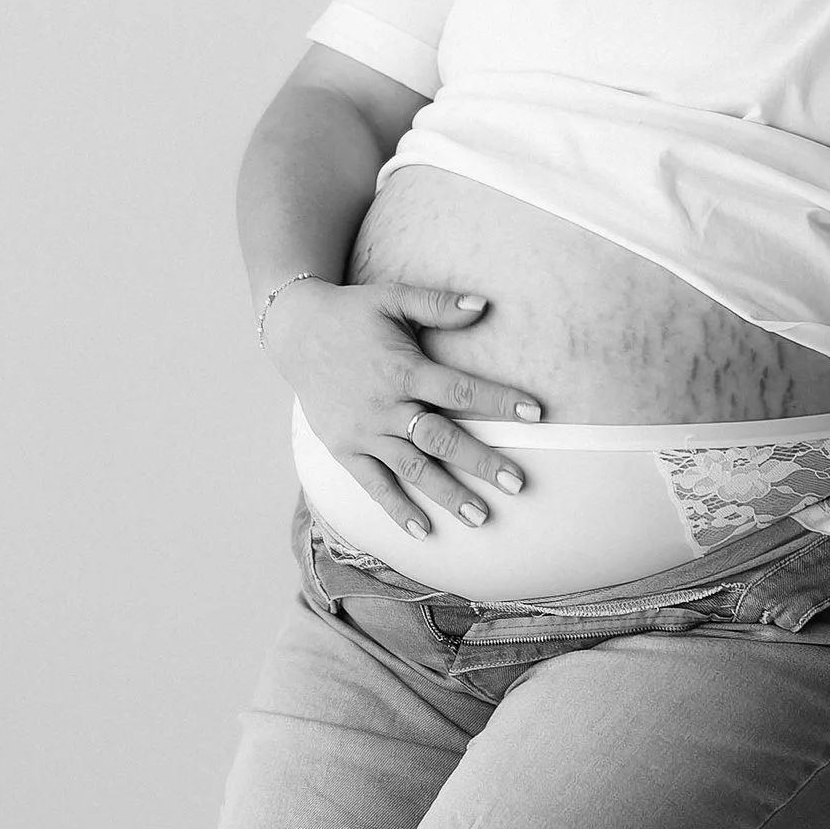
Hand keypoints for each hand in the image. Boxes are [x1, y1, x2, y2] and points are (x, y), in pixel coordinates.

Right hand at [264, 278, 541, 542]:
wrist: (294, 333)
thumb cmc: (351, 313)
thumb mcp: (392, 297)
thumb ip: (437, 304)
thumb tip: (485, 305)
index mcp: (403, 368)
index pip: (458, 388)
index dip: (498, 400)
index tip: (535, 414)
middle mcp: (385, 406)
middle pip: (441, 439)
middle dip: (481, 462)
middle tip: (518, 484)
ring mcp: (364, 432)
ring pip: (412, 469)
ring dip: (447, 494)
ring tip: (481, 517)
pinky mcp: (345, 449)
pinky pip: (373, 484)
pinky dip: (397, 509)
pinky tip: (423, 531)